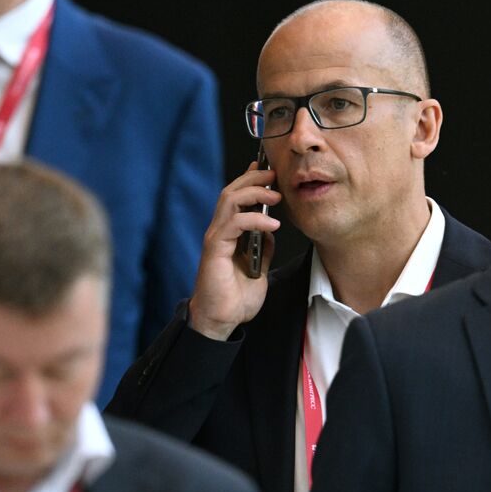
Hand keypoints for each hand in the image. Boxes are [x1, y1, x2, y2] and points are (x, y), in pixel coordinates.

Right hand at [187, 160, 280, 340]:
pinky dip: (254, 220)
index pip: (236, 199)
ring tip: (275, 196)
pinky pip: (234, 224)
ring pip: (229, 201)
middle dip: (253, 179)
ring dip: (254, 193)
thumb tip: (271, 233)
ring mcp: (216, 239)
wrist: (221, 321)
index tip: (268, 171)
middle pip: (231, 192)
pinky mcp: (215, 249)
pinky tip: (271, 225)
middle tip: (273, 174)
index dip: (250, 181)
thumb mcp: (259, 270)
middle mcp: (220, 232)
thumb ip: (263, 250)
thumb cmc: (234, 299)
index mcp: (228, 235)